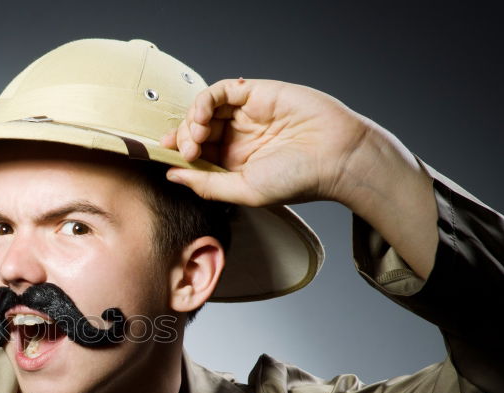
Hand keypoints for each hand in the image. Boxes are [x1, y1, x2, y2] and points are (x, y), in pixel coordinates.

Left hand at [160, 77, 369, 206]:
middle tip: (190, 150)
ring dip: (192, 120)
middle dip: (184, 138)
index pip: (195, 154)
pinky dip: (205, 100)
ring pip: (204, 110)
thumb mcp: (244, 191)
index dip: (177, 153)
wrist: (336, 156)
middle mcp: (237, 137)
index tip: (166, 158)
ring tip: (197, 135)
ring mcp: (246, 114)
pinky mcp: (256, 94)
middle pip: (195, 130)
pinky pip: (221, 90)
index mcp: (233, 163)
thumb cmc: (297, 180)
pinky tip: (204, 116)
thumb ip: (207, 185)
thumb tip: (172, 176)